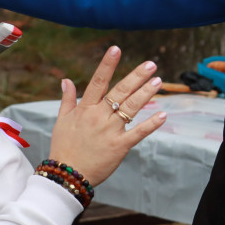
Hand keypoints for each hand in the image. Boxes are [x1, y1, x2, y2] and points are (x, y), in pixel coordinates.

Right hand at [47, 46, 167, 185]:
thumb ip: (67, 99)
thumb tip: (66, 80)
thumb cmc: (64, 147)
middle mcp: (99, 116)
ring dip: (146, 94)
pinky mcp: (119, 146)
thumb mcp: (62, 121)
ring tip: (158, 81)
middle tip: (151, 64)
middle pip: (120, 92)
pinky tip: (163, 114)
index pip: (97, 81)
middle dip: (136, 76)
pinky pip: (137, 133)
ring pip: (130, 108)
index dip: (107, 65)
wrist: (67, 175)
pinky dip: (151, 124)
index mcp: (85, 109)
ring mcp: (110, 131)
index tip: (116, 49)